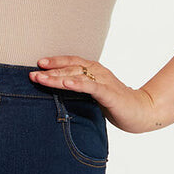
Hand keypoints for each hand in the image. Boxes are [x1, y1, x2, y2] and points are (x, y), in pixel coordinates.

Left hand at [29, 56, 155, 134]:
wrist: (142, 112)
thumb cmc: (116, 104)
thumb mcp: (94, 95)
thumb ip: (80, 90)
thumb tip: (59, 90)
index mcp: (95, 71)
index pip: (72, 62)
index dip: (55, 61)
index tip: (38, 64)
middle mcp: (98, 72)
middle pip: (71, 68)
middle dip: (50, 71)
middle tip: (31, 74)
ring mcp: (104, 82)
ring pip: (77, 76)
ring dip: (58, 76)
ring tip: (41, 78)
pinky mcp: (110, 94)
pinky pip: (92, 87)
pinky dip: (78, 84)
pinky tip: (66, 83)